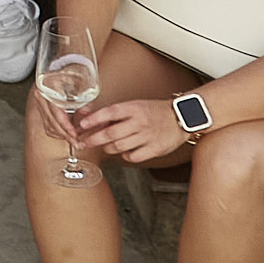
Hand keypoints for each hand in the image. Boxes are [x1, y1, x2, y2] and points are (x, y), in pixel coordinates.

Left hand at [72, 96, 196, 164]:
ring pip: (119, 146)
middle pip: (110, 133)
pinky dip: (125, 155)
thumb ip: (112, 112)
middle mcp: (140, 122)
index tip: (82, 125)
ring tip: (106, 145)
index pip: (109, 112)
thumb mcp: (134, 105)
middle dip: (93, 139)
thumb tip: (86, 114)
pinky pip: (132, 156)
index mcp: (134, 108)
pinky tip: (125, 151)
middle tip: (84, 142)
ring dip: (108, 147)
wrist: (181, 117)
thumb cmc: (153, 111)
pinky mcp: (155, 149)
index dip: (93, 119)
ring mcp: (148, 136)